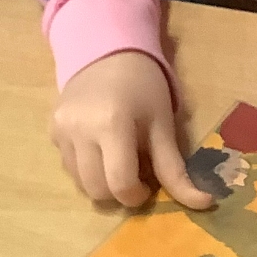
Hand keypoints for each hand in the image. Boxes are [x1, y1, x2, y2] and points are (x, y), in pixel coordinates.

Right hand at [51, 50, 215, 208]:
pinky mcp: (51, 129)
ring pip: (79, 182)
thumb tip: (205, 203)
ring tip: (116, 158)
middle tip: (134, 173)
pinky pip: (67, 166)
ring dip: (101, 182)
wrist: (107, 52)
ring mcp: (60, 130)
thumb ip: (176, 169)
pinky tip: (99, 147)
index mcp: (111, 125)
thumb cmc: (143, 87)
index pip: (120, 184)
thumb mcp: (163, 125)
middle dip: (118, 192)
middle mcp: (79, 130)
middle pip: (96, 190)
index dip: (137, 195)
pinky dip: (86, 168)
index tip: (148, 184)